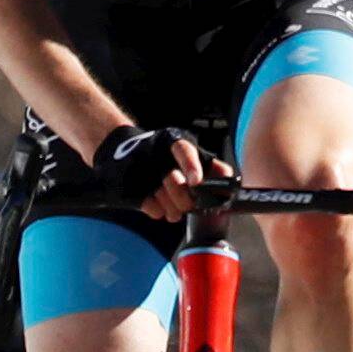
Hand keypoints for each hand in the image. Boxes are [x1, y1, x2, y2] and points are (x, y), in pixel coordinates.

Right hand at [92, 121, 215, 224]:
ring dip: (174, 207)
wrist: (121, 153)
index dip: (191, 167)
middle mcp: (156, 154)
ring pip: (166, 200)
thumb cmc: (164, 155)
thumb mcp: (188, 152)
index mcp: (173, 141)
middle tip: (189, 204)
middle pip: (177, 183)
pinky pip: (154, 210)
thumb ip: (210, 165)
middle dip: (185, 199)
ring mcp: (142, 173)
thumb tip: (231, 181)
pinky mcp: (130, 190)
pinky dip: (159, 210)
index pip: (183, 151)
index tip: (195, 183)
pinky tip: (158, 201)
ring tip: (173, 203)